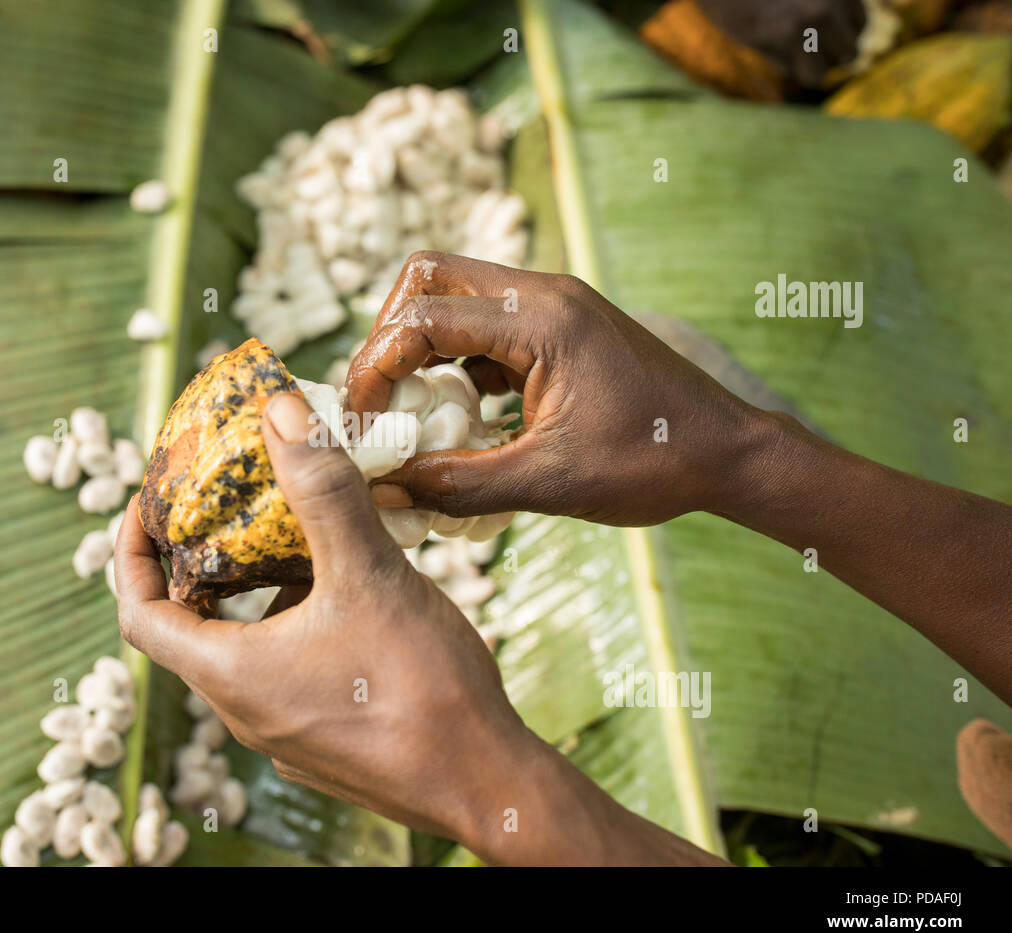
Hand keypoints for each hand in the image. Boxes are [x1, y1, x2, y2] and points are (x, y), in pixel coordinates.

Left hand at [114, 392, 532, 845]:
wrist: (488, 784)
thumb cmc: (423, 688)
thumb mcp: (368, 574)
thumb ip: (322, 491)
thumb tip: (281, 412)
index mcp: (229, 675)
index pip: (139, 612)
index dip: (131, 552)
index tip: (147, 505)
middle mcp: (244, 713)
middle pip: (192, 629)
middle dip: (202, 563)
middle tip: (224, 509)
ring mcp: (285, 737)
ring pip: (246, 652)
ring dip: (257, 595)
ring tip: (295, 540)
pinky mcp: (326, 746)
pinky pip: (287, 677)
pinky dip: (296, 627)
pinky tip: (348, 597)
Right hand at [346, 251, 773, 526]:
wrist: (729, 453)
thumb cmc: (653, 464)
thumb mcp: (548, 483)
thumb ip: (458, 484)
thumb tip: (385, 492)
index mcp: (542, 320)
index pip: (423, 319)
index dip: (375, 368)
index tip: (363, 420)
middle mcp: (545, 294)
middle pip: (428, 279)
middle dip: (388, 337)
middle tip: (380, 401)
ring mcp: (555, 306)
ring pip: (456, 296)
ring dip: (422, 348)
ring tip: (415, 413)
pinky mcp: (561, 328)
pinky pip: (487, 326)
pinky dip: (459, 363)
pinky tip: (462, 417)